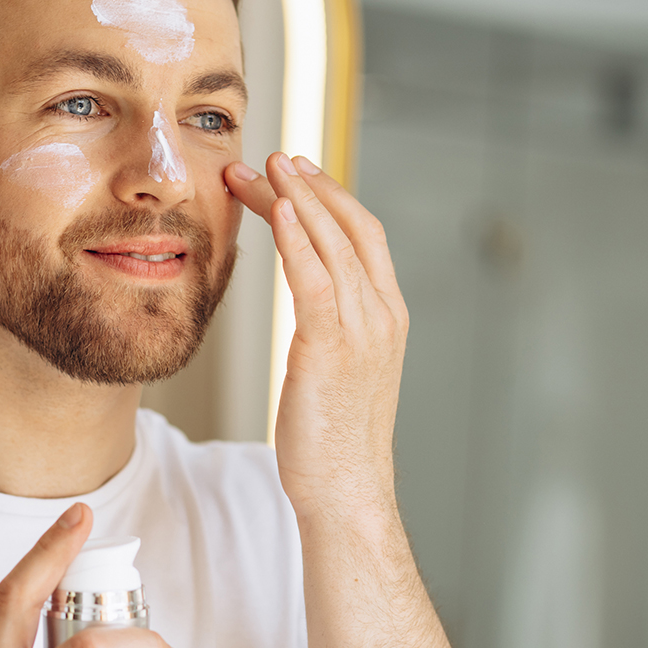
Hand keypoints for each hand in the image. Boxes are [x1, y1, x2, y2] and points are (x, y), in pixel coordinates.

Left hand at [226, 154, 408, 523]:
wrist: (347, 491)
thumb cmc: (336, 441)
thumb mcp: (342, 373)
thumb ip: (334, 330)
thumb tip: (310, 304)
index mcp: (388, 316)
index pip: (364, 235)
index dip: (331, 196)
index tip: (298, 173)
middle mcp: (382, 314)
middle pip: (348, 227)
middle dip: (308, 185)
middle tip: (272, 156)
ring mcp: (362, 330)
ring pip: (330, 243)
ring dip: (292, 198)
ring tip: (259, 169)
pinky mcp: (330, 348)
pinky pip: (314, 278)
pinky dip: (297, 238)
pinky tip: (274, 209)